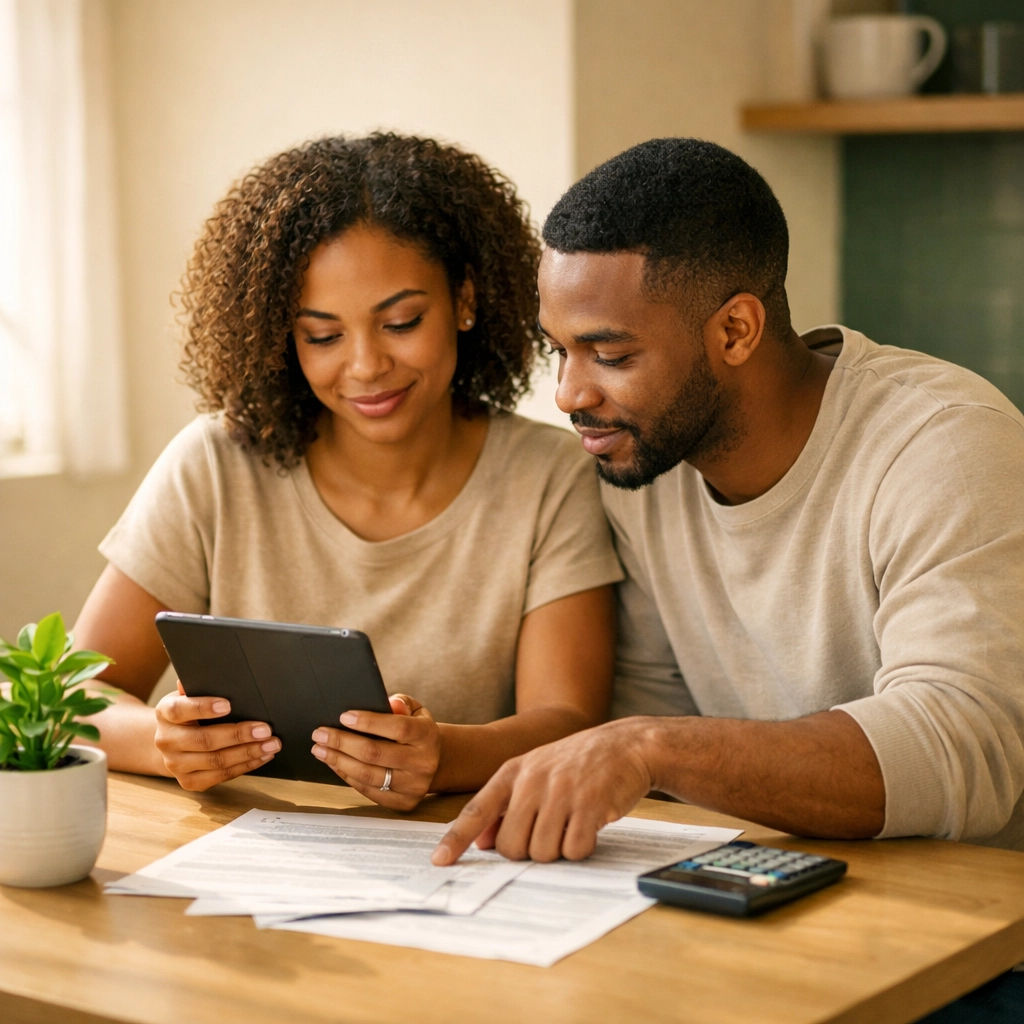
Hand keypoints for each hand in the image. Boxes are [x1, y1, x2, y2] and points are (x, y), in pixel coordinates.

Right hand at [153, 680, 280, 790]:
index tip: (228, 704)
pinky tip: (262, 756)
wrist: (172, 741)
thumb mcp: (189, 695)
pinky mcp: (189, 781)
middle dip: (238, 735)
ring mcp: (175, 764)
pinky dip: (245, 766)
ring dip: (248, 753)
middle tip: (265, 729)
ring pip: (215, 761)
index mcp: (165, 713)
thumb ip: (199, 685)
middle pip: (204, 740)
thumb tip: (213, 670)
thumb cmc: (189, 711)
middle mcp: (166, 740)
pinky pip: (220, 776)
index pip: (180, 710)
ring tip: (271, 744)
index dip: (203, 707)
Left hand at [311, 694, 440, 810]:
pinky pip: (368, 790)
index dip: (369, 722)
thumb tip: (389, 703)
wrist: (435, 762)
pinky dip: (347, 776)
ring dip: (339, 761)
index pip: (398, 728)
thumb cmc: (416, 731)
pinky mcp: (403, 802)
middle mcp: (423, 763)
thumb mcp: (415, 711)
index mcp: (427, 736)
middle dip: (342, 743)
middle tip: (320, 734)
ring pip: (368, 775)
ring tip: (320, 749)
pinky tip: (334, 763)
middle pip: (375, 753)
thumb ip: (402, 703)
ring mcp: (413, 786)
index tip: (343, 717)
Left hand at [432, 718, 657, 864]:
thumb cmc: (577, 763)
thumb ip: (506, 804)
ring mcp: (562, 792)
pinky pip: (574, 850)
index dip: (457, 839)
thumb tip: (482, 842)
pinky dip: (581, 848)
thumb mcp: (536, 773)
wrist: (625, 745)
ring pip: (542, 853)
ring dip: (557, 850)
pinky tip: (589, 827)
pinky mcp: (590, 805)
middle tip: (547, 832)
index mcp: (514, 771)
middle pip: (511, 845)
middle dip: (527, 852)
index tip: (439, 861)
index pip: (477, 810)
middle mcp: (533, 780)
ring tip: (571, 825)